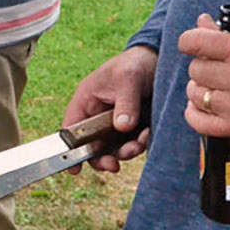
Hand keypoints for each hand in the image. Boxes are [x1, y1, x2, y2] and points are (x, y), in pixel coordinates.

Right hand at [64, 46, 157, 173]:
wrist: (158, 60)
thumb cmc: (135, 63)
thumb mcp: (128, 79)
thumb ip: (125, 104)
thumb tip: (122, 128)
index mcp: (86, 101)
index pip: (72, 130)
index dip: (70, 151)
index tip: (74, 169)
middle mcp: (98, 115)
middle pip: (92, 146)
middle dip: (103, 158)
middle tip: (115, 165)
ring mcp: (115, 123)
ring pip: (114, 149)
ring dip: (125, 152)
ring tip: (138, 144)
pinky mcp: (133, 127)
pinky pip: (132, 143)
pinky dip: (139, 144)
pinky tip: (147, 134)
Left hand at [179, 13, 229, 142]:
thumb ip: (228, 32)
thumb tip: (202, 22)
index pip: (195, 42)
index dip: (190, 40)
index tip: (194, 43)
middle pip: (195, 69)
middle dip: (203, 65)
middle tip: (216, 66)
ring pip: (195, 94)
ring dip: (200, 88)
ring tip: (215, 86)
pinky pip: (199, 122)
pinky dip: (195, 113)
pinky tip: (204, 105)